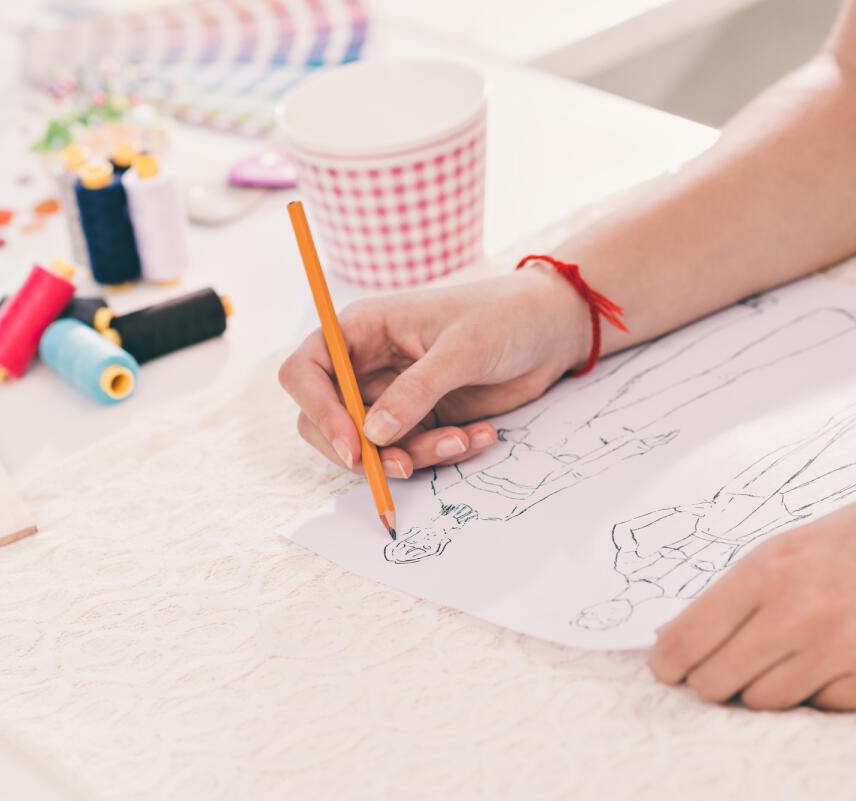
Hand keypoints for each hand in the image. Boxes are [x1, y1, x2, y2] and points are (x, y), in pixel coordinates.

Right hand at [279, 266, 590, 476]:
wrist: (550, 330)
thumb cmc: (503, 317)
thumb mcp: (462, 348)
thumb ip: (417, 390)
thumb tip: (374, 434)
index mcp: (361, 330)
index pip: (304, 371)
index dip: (317, 410)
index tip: (352, 444)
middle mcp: (367, 364)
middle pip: (326, 421)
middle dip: (361, 451)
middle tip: (404, 466)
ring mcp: (393, 395)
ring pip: (374, 447)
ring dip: (415, 455)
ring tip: (463, 440)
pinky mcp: (421, 419)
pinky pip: (413, 452)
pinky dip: (442, 454)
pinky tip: (480, 436)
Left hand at [649, 460, 855, 709]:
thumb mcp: (789, 546)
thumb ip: (734, 594)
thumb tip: (673, 637)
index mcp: (768, 569)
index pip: (688, 639)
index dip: (668, 664)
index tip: (666, 670)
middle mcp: (801, 612)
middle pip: (716, 682)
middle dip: (711, 680)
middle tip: (722, 669)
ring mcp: (844, 650)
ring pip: (764, 702)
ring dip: (765, 687)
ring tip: (789, 655)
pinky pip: (821, 708)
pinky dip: (820, 692)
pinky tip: (836, 659)